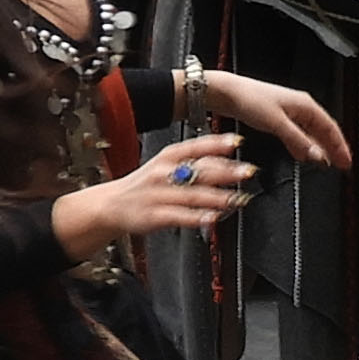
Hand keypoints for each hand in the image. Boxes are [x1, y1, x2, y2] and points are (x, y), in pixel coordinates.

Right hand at [55, 131, 258, 256]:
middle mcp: (164, 173)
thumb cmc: (144, 185)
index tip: (239, 141)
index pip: (196, 146)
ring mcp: (158, 194)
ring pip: (193, 194)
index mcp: (168, 157)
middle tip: (248, 171)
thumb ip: (193, 162)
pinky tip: (213, 218)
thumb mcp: (165, 165)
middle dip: (226, 171)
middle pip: (199, 170)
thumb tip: (227, 161)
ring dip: (218, 197)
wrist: (110, 205)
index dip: (218, 143)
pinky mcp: (154, 216)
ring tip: (238, 198)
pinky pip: (179, 216)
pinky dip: (197, 218)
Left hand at [187, 68, 349, 167]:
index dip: (341, 146)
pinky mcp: (279, 118)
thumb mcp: (277, 124)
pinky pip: (299, 134)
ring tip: (326, 163)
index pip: (331, 128)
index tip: (347, 162)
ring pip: (311, 133)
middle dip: (334, 149)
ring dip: (319, 149)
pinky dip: (304, 146)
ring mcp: (290, 112)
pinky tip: (303, 155)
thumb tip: (317, 155)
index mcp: (306, 105)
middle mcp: (301, 107)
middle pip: (324, 131)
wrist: (228, 93)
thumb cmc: (250, 99)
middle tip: (342, 166)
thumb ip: (298, 141)